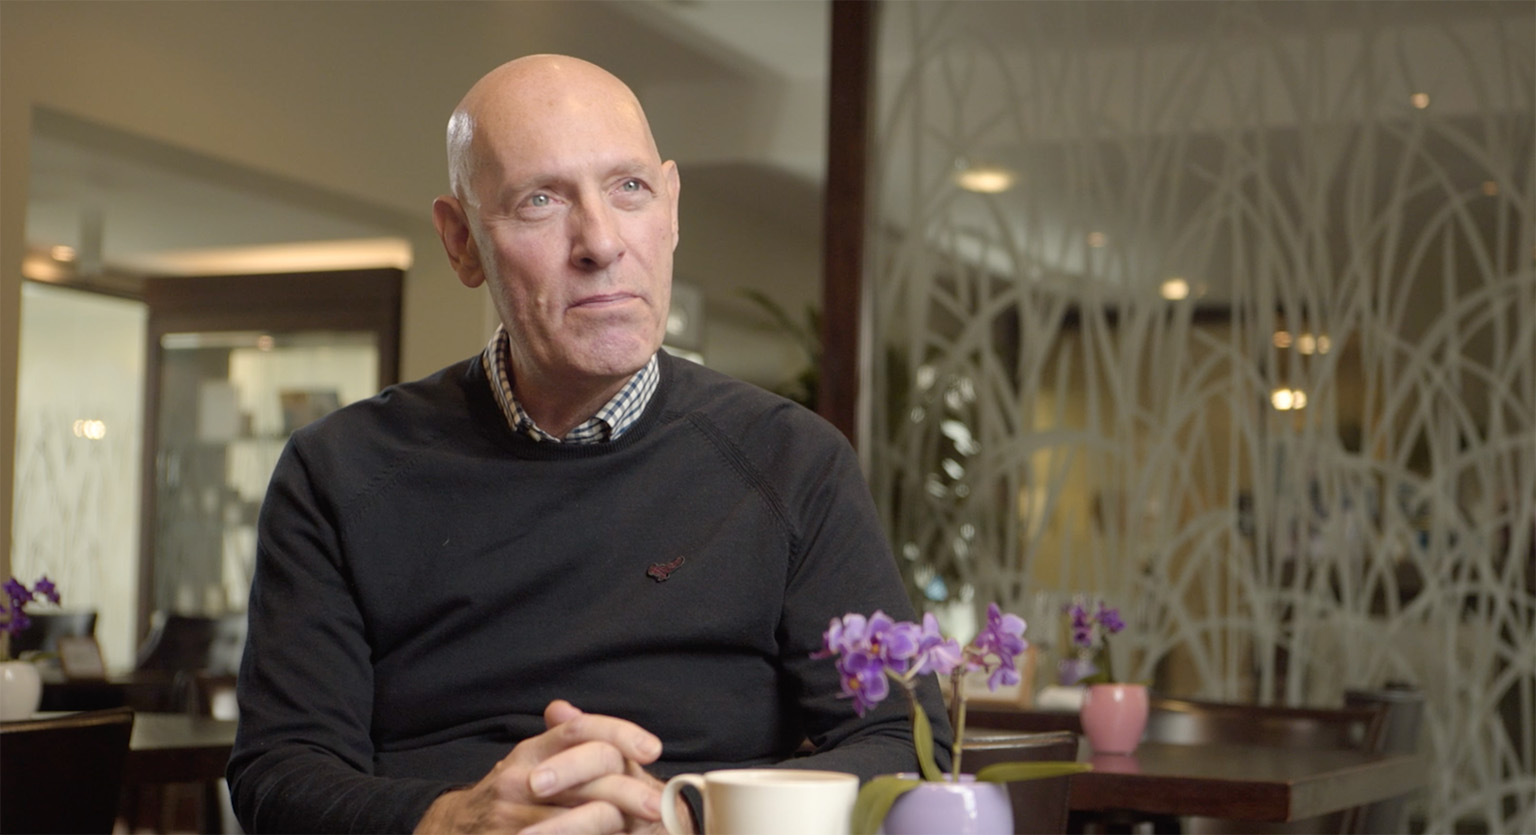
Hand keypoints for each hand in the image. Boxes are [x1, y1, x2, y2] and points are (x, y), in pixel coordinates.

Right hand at [414, 700, 689, 833]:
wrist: (454, 833)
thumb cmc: (508, 800)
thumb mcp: (528, 764)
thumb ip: (557, 741)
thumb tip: (562, 707)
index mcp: (528, 753)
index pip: (578, 730)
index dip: (620, 734)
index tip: (653, 749)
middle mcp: (518, 781)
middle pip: (588, 775)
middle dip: (630, 790)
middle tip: (658, 807)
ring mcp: (513, 819)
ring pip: (582, 818)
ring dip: (615, 825)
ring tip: (639, 830)